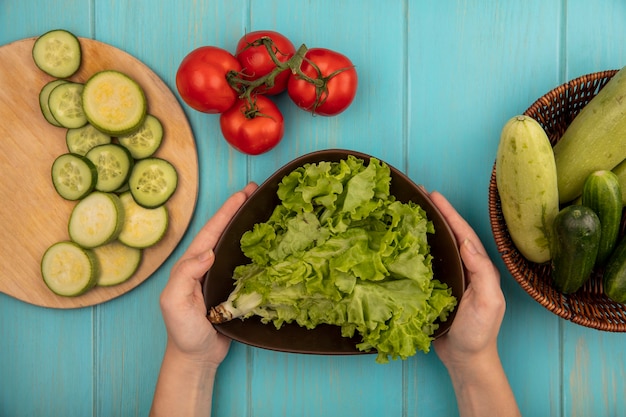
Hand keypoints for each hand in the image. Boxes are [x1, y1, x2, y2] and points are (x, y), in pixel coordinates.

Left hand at [159, 182, 257, 365]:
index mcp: (192, 264)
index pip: (211, 231)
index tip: (242, 194)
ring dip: (249, 227)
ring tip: (265, 210)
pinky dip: (258, 252)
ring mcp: (221, 276)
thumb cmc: (183, 331)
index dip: (226, 211)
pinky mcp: (234, 290)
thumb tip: (208, 253)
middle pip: (225, 232)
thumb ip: (185, 276)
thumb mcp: (174, 302)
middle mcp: (207, 265)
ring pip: (236, 245)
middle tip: (256, 191)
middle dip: (238, 210)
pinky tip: (270, 245)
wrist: (196, 357)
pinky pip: (247, 265)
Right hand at [428, 191, 519, 416]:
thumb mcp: (488, 302)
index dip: (449, 213)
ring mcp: (450, 278)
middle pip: (449, 234)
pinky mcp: (435, 289)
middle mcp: (465, 268)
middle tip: (417, 194)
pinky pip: (425, 263)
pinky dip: (415, 249)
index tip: (433, 194)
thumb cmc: (478, 333)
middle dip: (435, 213)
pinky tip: (402, 243)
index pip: (463, 233)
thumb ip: (482, 272)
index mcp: (479, 267)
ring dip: (424, 227)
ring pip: (437, 246)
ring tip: (409, 211)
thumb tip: (467, 242)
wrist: (466, 360)